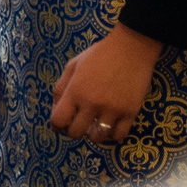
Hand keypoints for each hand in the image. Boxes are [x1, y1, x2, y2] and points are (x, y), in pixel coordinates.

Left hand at [50, 25, 162, 143]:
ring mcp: (112, 109)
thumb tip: (55, 108)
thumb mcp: (73, 65)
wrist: (132, 48)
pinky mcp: (130, 112)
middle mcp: (92, 103)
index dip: (57, 126)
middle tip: (78, 125)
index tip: (60, 125)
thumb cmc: (100, 55)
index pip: (58, 120)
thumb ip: (61, 87)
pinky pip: (118, 136)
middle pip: (76, 133)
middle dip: (73, 131)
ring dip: (93, 134)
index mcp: (75, 90)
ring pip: (97, 138)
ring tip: (95, 125)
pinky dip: (113, 135)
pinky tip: (111, 126)